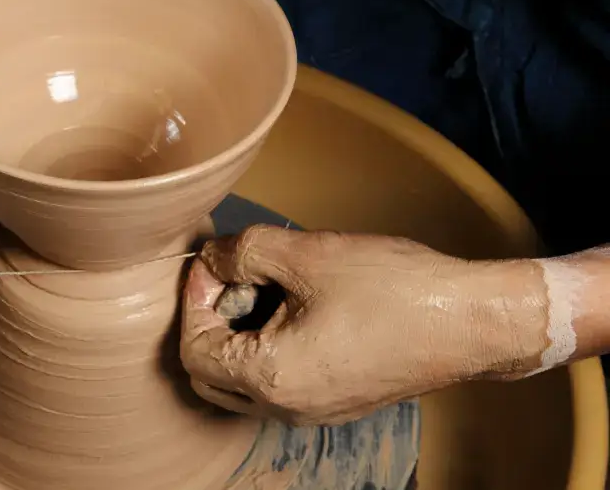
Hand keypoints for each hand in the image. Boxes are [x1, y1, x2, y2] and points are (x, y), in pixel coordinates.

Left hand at [180, 225, 547, 425]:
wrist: (469, 321)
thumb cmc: (393, 290)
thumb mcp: (306, 255)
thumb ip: (243, 252)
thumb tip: (211, 258)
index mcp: (270, 379)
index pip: (194, 349)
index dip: (194, 299)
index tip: (215, 262)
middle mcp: (286, 408)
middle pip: (209, 375)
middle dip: (208, 322)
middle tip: (233, 279)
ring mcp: (312, 411)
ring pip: (242, 381)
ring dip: (237, 335)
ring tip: (265, 287)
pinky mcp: (335, 402)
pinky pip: (277, 383)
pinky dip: (266, 347)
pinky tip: (293, 306)